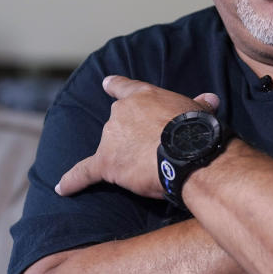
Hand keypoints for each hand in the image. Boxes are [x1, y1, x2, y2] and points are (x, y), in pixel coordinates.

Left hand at [55, 76, 218, 198]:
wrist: (187, 153)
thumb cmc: (195, 129)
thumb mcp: (198, 110)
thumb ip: (198, 104)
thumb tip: (210, 99)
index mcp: (143, 95)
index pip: (123, 87)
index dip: (114, 86)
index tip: (106, 84)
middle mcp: (121, 112)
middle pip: (118, 124)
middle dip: (131, 136)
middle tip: (152, 149)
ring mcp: (110, 137)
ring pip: (109, 147)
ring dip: (121, 156)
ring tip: (144, 169)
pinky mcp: (105, 163)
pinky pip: (84, 173)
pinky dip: (73, 182)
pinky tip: (62, 190)